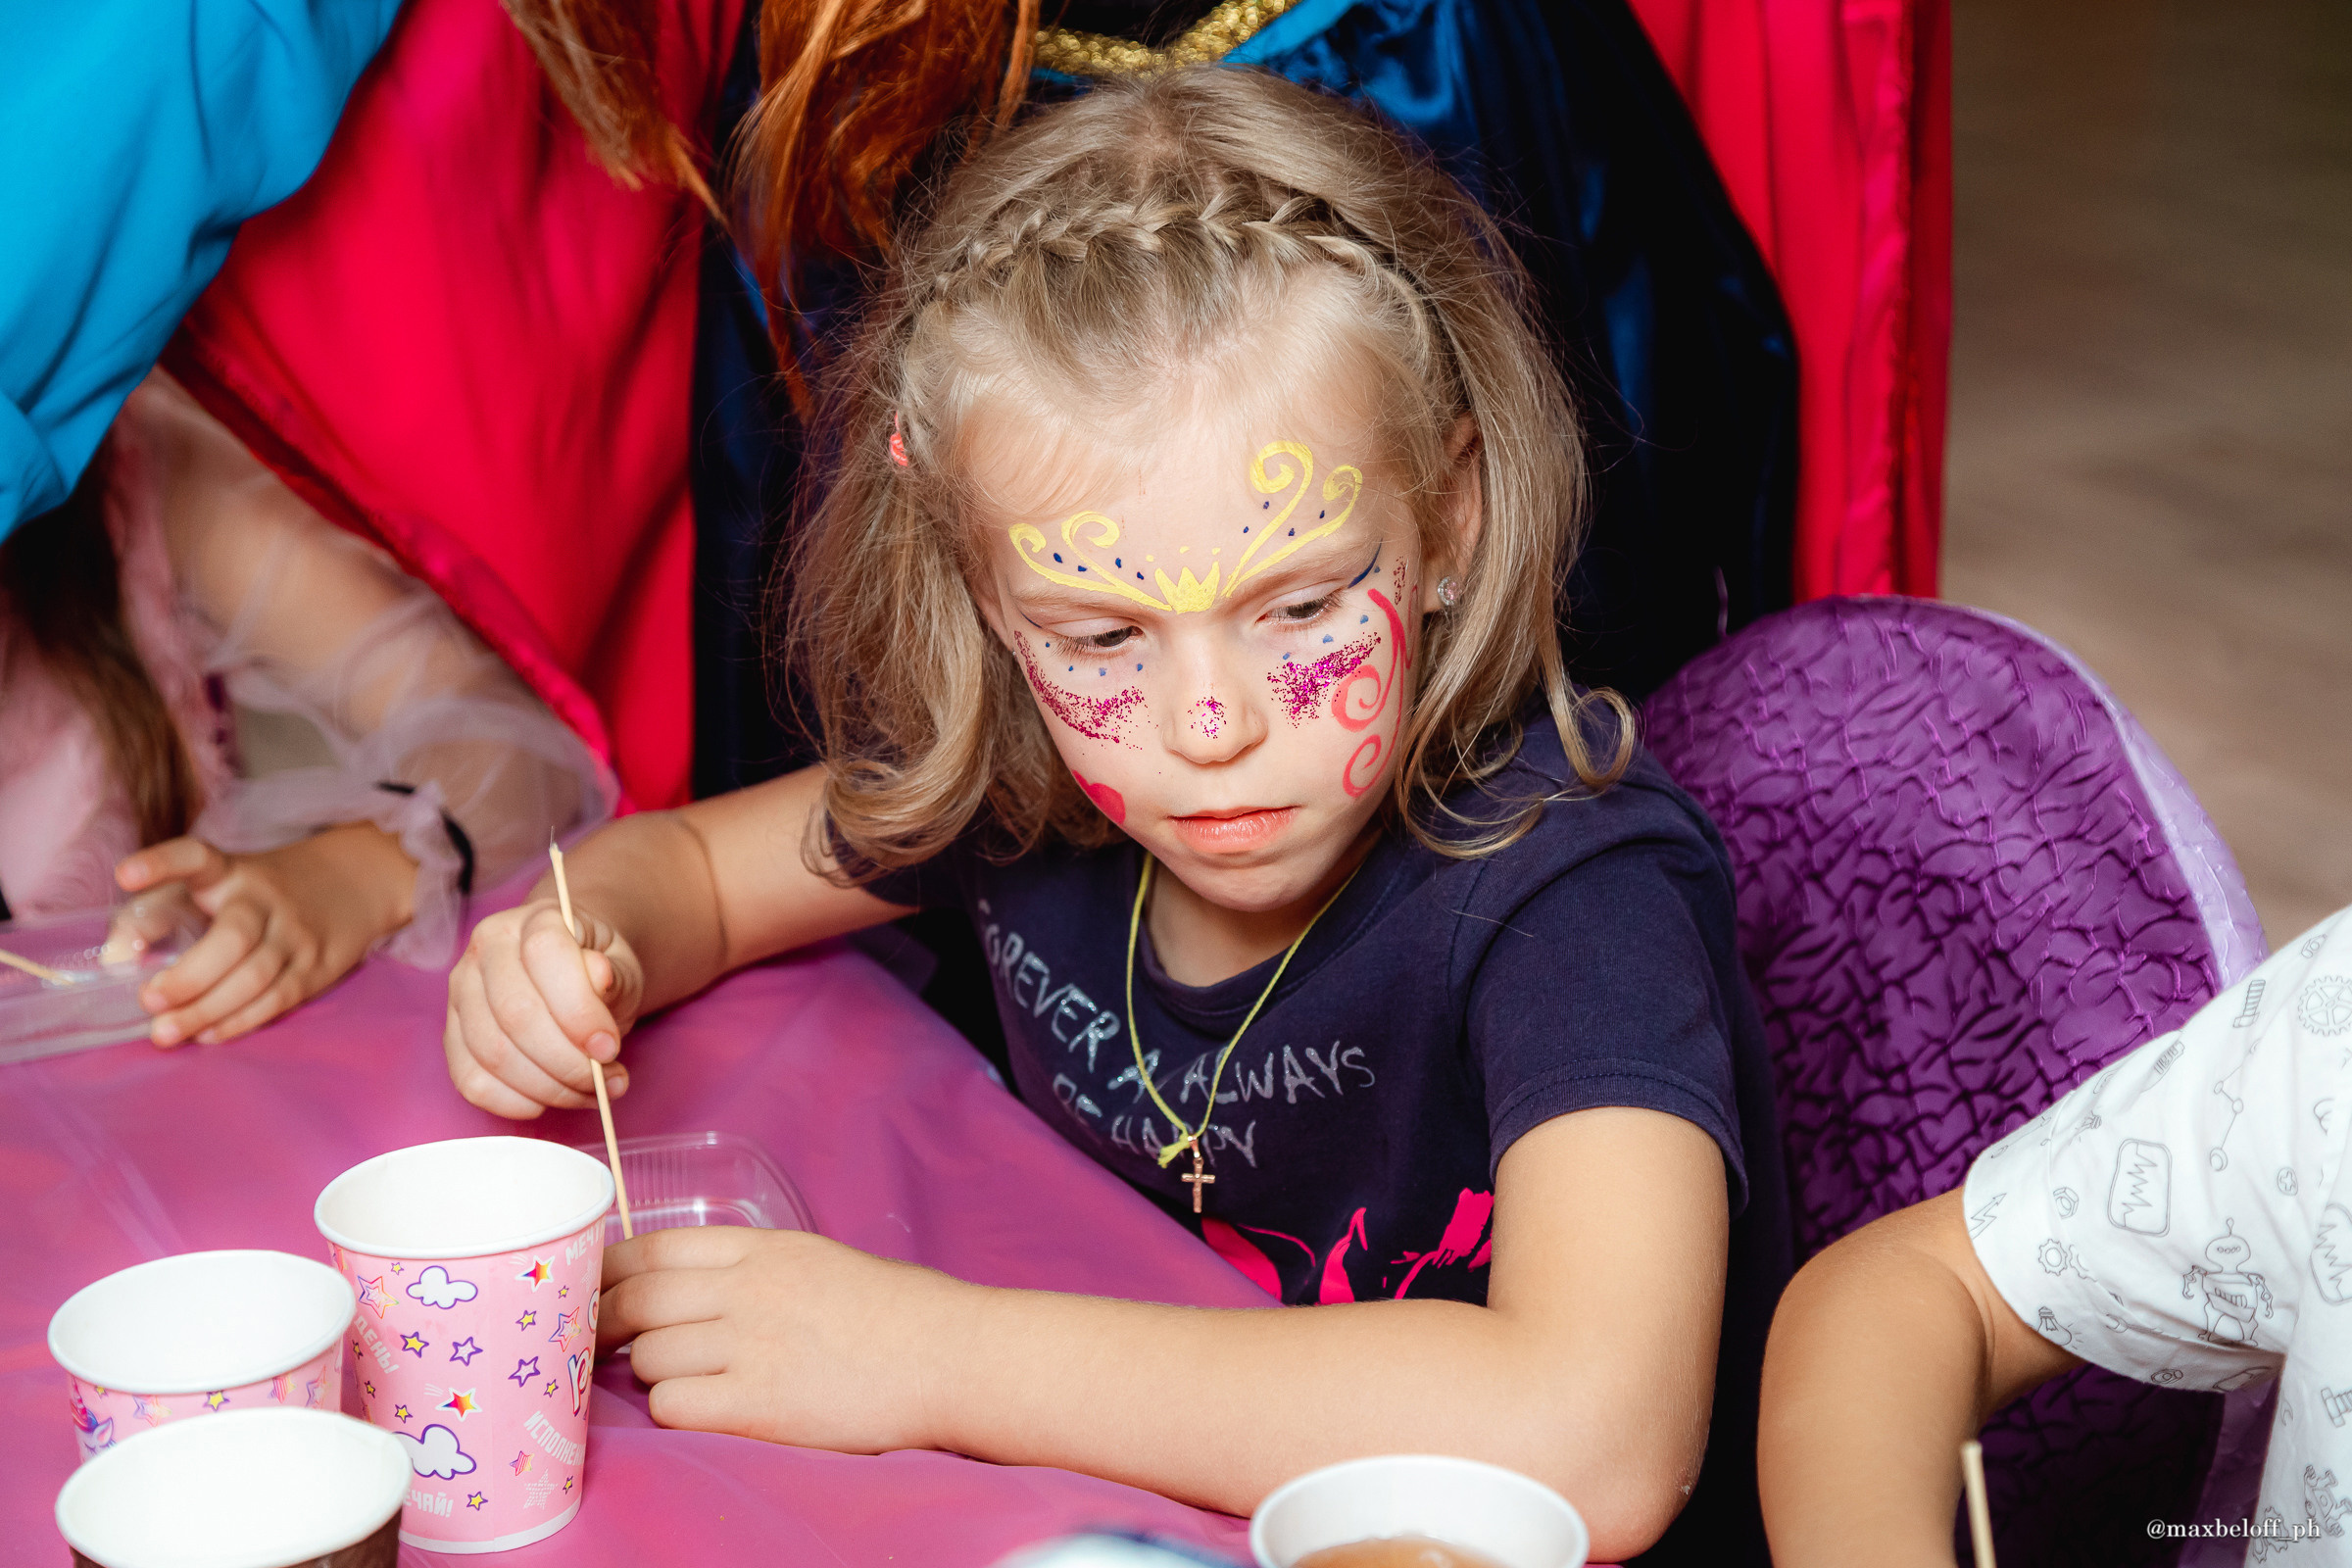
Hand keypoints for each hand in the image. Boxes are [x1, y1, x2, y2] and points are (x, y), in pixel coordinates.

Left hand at [114, 825, 416, 1045]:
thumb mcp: (212, 887)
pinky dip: (239, 1022)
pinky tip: (207, 1035)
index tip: (124, 875)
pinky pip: (277, 999)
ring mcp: (297, 934)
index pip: (196, 858)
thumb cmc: (256, 895)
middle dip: (188, 976)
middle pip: (232, 938)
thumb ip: (157, 915)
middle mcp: (266, 899)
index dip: (160, 864)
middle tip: (149, 1001)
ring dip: (206, 1009)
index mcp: (230, 872)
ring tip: (165, 1033)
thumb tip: (115, 960)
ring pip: (254, 978)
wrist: (350, 884)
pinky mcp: (318, 967)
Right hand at [443, 896, 642, 1118]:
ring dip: (548, 1087)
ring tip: (588, 1093)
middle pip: (516, 1014)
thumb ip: (615, 976)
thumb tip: (599, 976)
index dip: (579, 1010)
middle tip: (607, 1080)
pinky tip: (548, 1101)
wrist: (572, 974)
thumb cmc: (598, 972)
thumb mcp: (622, 967)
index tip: (610, 1048)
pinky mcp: (452, 1034)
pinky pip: (471, 1081)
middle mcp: (486, 948)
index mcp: (534, 919)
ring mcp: (461, 991)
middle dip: (567, 1062)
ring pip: (493, 1053)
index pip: (545, 955)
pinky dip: (513, 1102)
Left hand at [598, 1226, 963, 1452]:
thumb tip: (674, 1289)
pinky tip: (707, 1409)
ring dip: (650, 1373)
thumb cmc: (894, 1313)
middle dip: (601, 1323)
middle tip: (596, 1342)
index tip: (587, 1287)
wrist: (951, 1355)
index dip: (606, 1269)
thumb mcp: (816, 1262)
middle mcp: (749, 1289)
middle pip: (635, 1299)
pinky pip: (675, 1406)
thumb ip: (748, 1269)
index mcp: (763, 1247)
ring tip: (682, 1379)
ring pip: (648, 1357)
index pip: (652, 1247)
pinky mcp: (760, 1404)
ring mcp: (753, 1345)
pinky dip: (677, 1412)